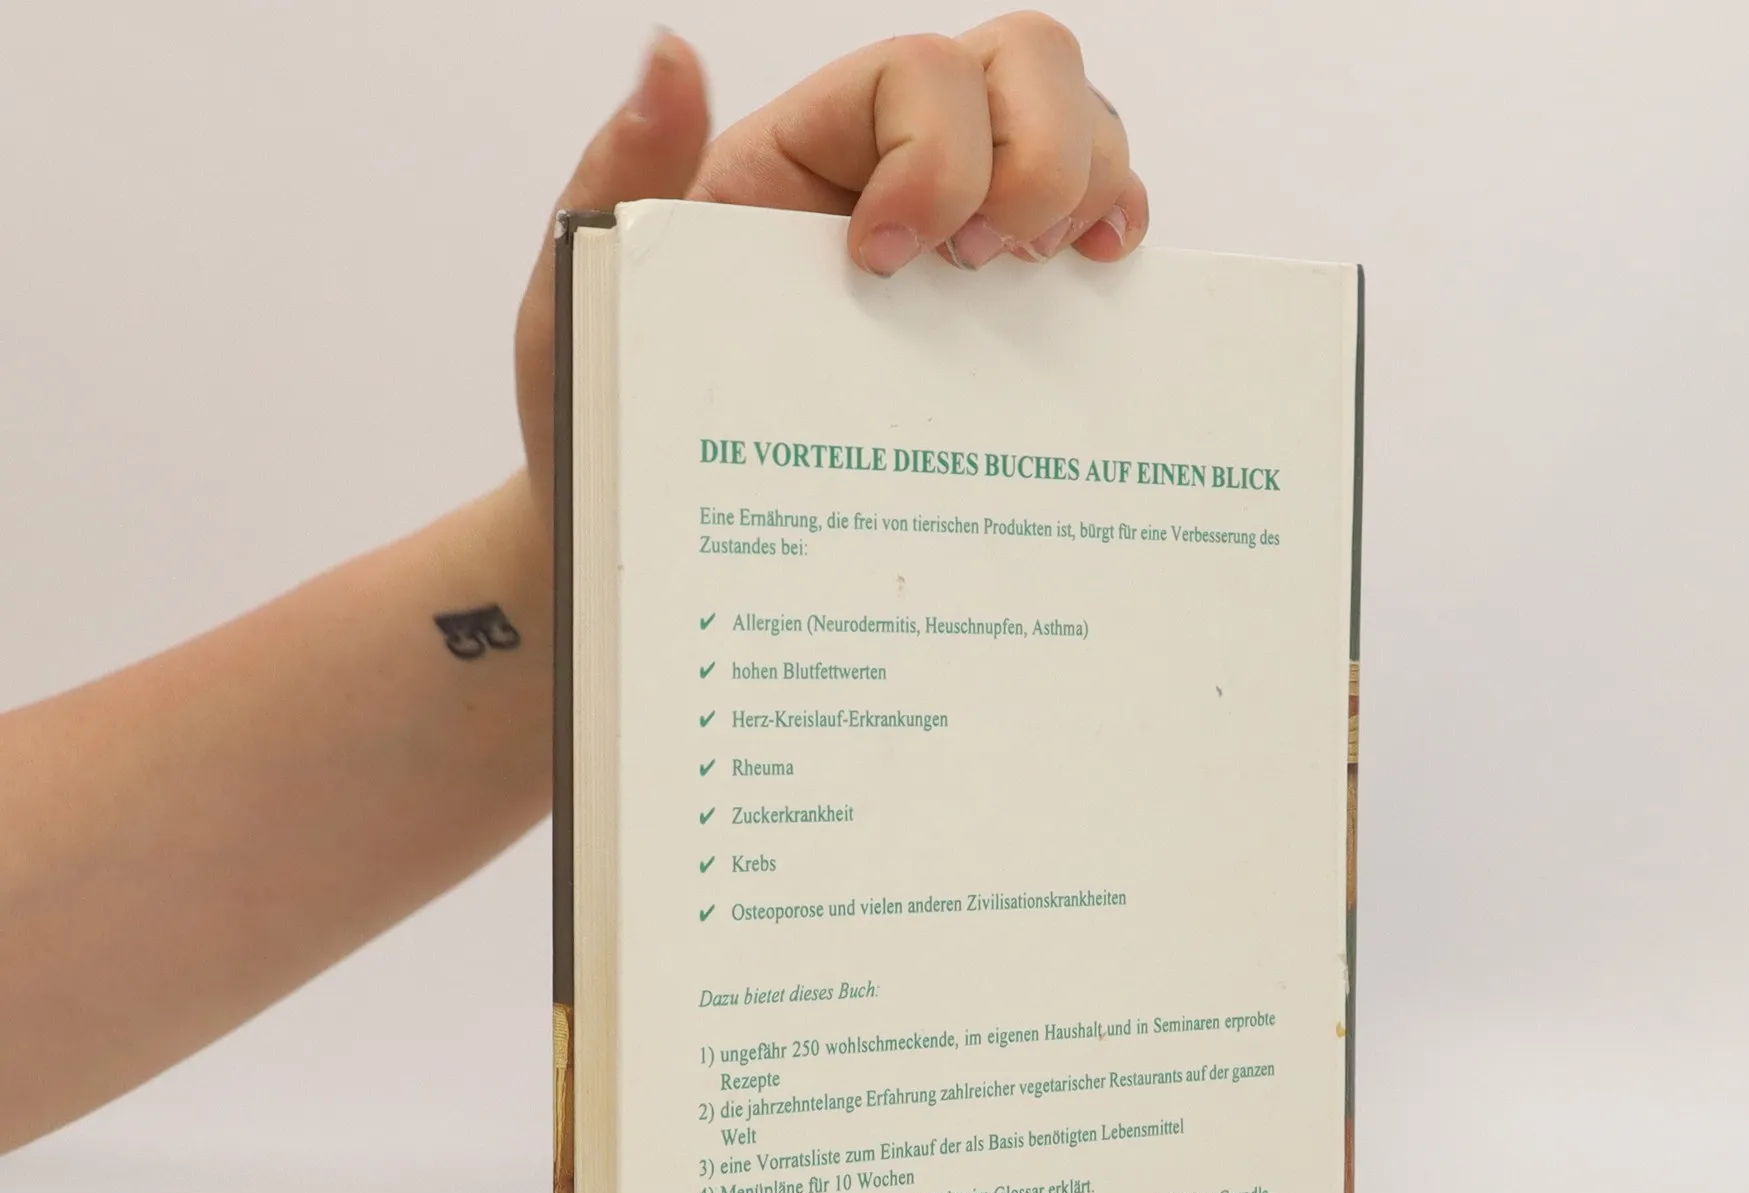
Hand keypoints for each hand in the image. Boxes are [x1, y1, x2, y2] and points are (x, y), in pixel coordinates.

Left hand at [514, 16, 1145, 522]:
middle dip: (1037, 157)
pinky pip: (1087, 222)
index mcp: (797, 156)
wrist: (653, 530)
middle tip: (981, 268)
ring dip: (1088, 182)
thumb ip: (619, 175)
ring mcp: (956, 232)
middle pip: (1022, 68)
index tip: (882, 260)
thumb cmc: (608, 418)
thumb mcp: (580, 300)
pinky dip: (1116, 223)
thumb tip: (669, 54)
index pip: (916, 76)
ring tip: (1047, 273)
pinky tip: (1097, 274)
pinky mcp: (994, 307)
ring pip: (1074, 123)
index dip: (935, 155)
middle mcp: (888, 169)